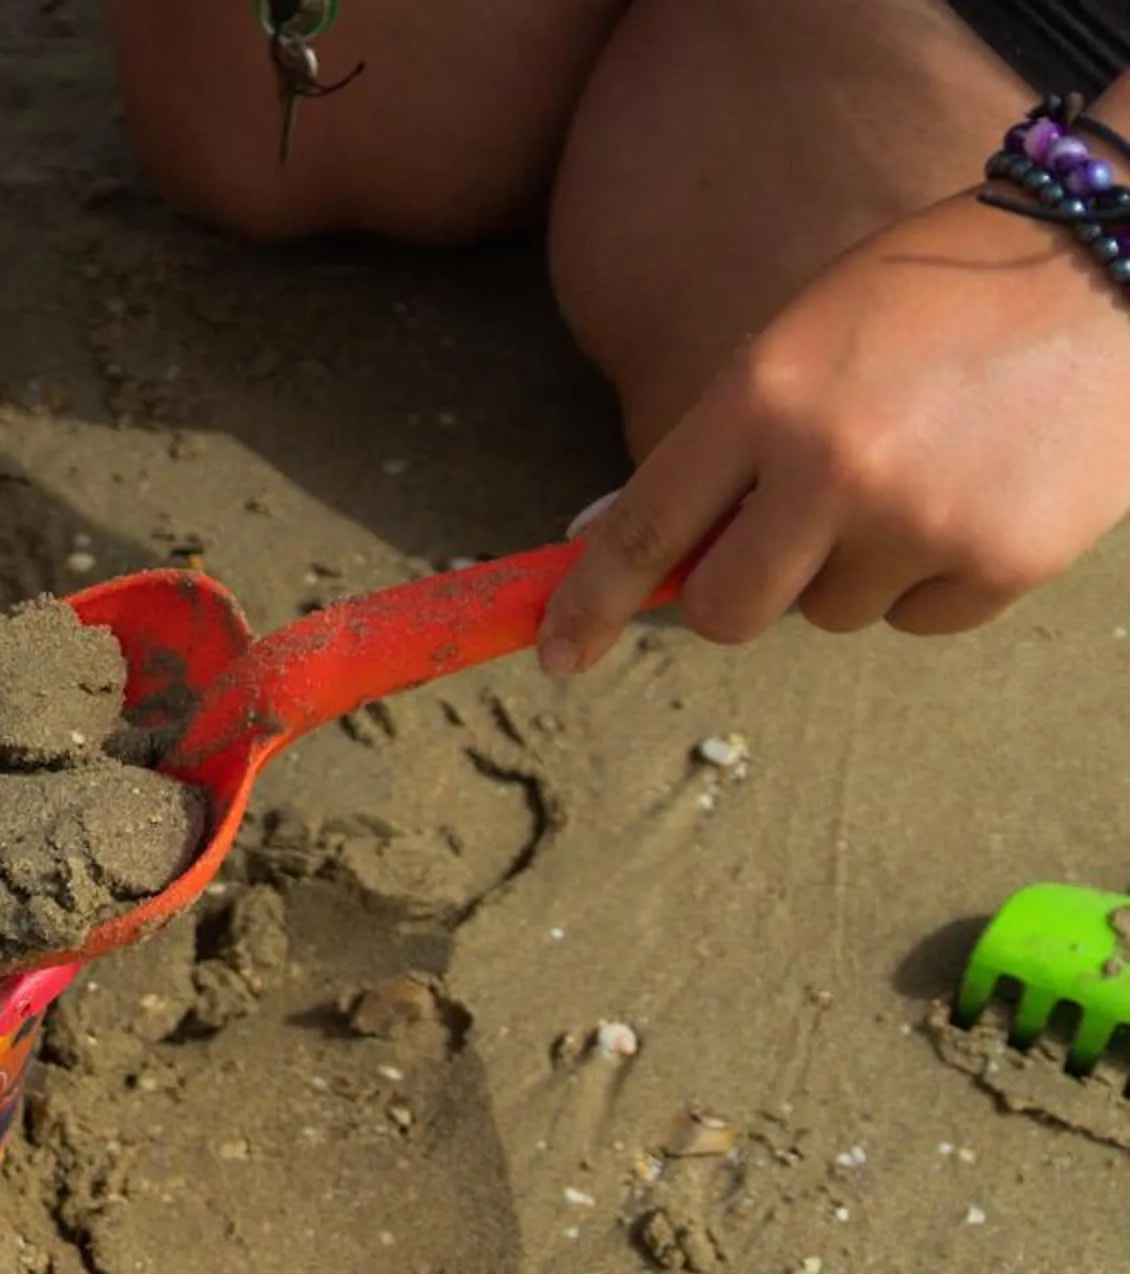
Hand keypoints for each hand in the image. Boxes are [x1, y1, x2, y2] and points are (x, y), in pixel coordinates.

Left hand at [540, 192, 1129, 671]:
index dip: (589, 604)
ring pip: (830, 614)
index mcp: (765, 397)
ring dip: (853, 569)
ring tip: (918, 472)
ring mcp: (918, 523)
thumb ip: (716, 443)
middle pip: (727, 610)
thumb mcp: (802, 338)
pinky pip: (919, 621)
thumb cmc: (938, 293)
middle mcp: (831, 468)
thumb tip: (605, 535)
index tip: (558, 652)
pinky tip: (974, 494)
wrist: (1110, 261)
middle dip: (736, 595)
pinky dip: (933, 580)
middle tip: (779, 545)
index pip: (644, 529)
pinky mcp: (1000, 563)